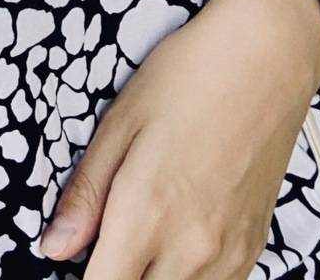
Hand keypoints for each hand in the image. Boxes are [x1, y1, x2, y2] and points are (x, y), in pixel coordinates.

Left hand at [37, 0, 319, 276]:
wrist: (264, 60)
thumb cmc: (188, 78)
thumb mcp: (119, 123)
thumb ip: (85, 194)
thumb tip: (55, 246)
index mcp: (147, 212)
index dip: (80, 275)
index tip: (73, 256)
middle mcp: (192, 246)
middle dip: (114, 273)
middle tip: (103, 238)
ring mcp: (228, 253)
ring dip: (150, 275)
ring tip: (137, 232)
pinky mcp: (252, 248)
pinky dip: (185, 275)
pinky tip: (173, 237)